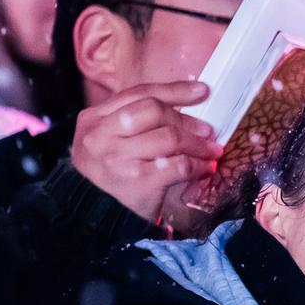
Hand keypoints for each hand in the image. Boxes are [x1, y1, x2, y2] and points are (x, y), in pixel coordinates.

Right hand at [70, 81, 222, 221]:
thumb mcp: (111, 140)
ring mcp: (117, 158)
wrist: (99, 215)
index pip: (139, 93)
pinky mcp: (137, 181)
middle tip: (208, 130)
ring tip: (211, 150)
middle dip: (186, 119)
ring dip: (198, 144)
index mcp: (93, 118)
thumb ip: (137, 119)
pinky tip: (205, 168)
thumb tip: (188, 100)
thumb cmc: (113, 173)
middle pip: (154, 110)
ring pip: (169, 137)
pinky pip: (178, 165)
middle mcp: (101, 136)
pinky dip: (197, 165)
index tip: (202, 91)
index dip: (174, 90)